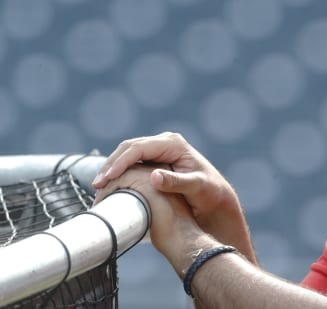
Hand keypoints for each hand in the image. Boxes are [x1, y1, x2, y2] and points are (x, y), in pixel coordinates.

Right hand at [92, 132, 256, 262]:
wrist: (216, 196)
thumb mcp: (196, 187)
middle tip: (97, 184)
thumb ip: (177, 182)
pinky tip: (109, 184)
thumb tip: (154, 177)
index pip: (139, 149)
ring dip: (112, 168)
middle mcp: (165, 142)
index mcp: (173, 144)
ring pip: (127, 154)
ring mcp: (159, 149)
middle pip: (129, 148)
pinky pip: (132, 161)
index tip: (107, 178)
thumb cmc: (209, 192)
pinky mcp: (155, 159)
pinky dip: (118, 171)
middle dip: (111, 164)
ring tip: (98, 185)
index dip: (121, 162)